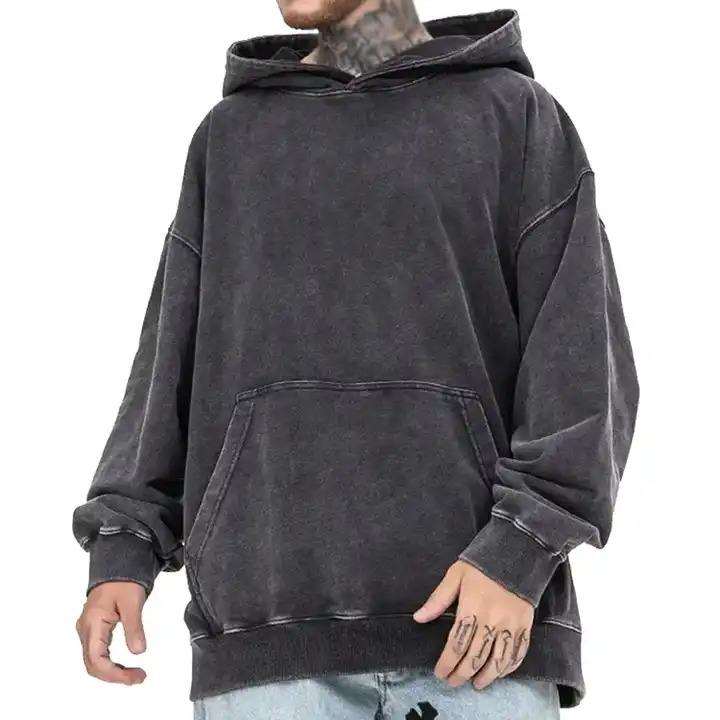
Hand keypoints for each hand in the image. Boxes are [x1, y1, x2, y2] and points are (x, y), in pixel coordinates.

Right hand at [76, 581, 147, 684]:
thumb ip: (134, 627)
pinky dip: (110, 663)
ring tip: (135, 675)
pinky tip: (124, 666)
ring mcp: (88, 630)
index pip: (96, 660)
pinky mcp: (94, 630)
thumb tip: (139, 651)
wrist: (117, 566)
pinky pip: (98, 653)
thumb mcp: (133, 602)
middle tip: (139, 678)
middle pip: (93, 664)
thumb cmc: (124, 580)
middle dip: (115, 675)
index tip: (135, 676)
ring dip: (113, 671)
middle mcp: (86, 629)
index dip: (114, 673)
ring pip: (94, 661)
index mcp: (93, 623)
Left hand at [414, 560, 533, 689]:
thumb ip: (438, 599)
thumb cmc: (481, 565)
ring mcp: (511, 625)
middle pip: (476, 657)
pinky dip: (509, 667)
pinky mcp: (526, 625)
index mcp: (472, 608)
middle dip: (462, 673)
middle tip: (453, 682)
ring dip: (486, 676)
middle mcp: (493, 620)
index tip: (440, 673)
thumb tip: (418, 618)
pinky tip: (500, 673)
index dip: (447, 663)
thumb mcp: (455, 576)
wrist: (515, 553)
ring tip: (476, 684)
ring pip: (499, 660)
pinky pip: (518, 653)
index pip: (457, 644)